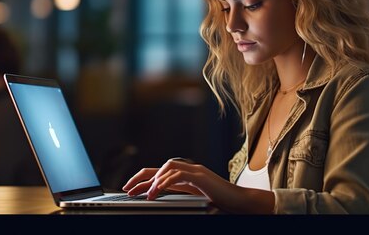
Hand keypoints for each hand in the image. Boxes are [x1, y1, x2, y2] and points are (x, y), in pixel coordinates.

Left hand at [122, 157, 275, 212]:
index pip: (160, 172)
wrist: (241, 202)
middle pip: (159, 167)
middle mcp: (190, 170)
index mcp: (186, 175)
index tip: (129, 188)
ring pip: (168, 167)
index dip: (143, 179)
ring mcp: (196, 171)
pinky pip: (179, 175)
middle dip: (141, 177)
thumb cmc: (221, 202)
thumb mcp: (196, 198)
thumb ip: (180, 194)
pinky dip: (166, 182)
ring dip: (154, 180)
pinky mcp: (201, 177)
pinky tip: (159, 191)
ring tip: (145, 194)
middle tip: (128, 188)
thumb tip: (160, 198)